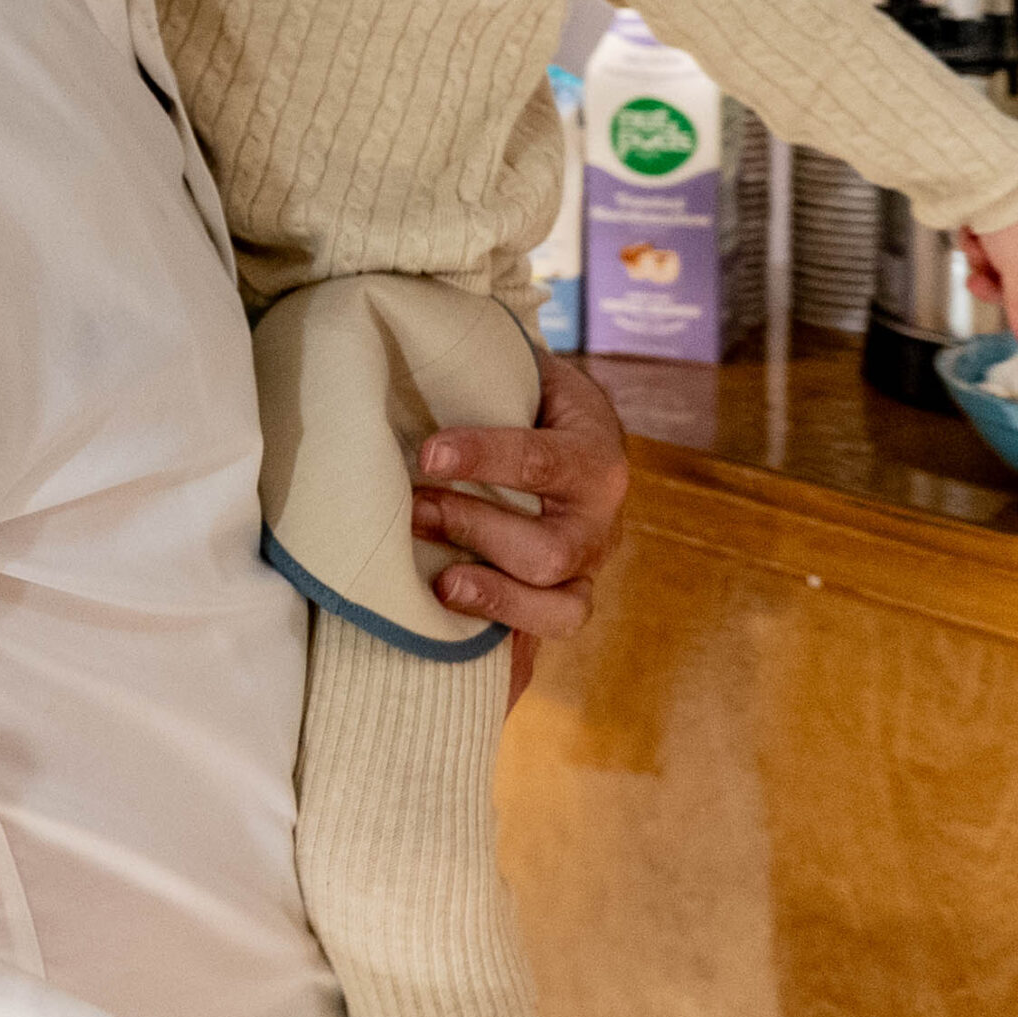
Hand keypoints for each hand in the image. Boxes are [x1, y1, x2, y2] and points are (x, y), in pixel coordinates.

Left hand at [410, 351, 628, 644]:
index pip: (541, 462)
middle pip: (549, 551)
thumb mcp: (531, 379)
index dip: (484, 458)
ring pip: (559, 609)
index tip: (428, 454)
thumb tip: (421, 356)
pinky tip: (468, 660)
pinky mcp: (566, 601)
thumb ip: (492, 379)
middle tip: (416, 509)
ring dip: (491, 597)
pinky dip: (511, 660)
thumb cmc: (538, 404)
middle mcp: (602, 523)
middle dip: (476, 532)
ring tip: (437, 583)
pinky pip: (546, 643)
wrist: (582, 437)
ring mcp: (587, 570)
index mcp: (596, 459)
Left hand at [961, 195, 1017, 343]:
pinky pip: (991, 256)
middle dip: (999, 289)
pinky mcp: (1009, 233)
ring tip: (977, 245)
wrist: (993, 177)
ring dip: (983, 266)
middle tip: (980, 279)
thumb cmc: (1017, 219)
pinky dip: (978, 248)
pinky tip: (972, 232)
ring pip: (1003, 277)